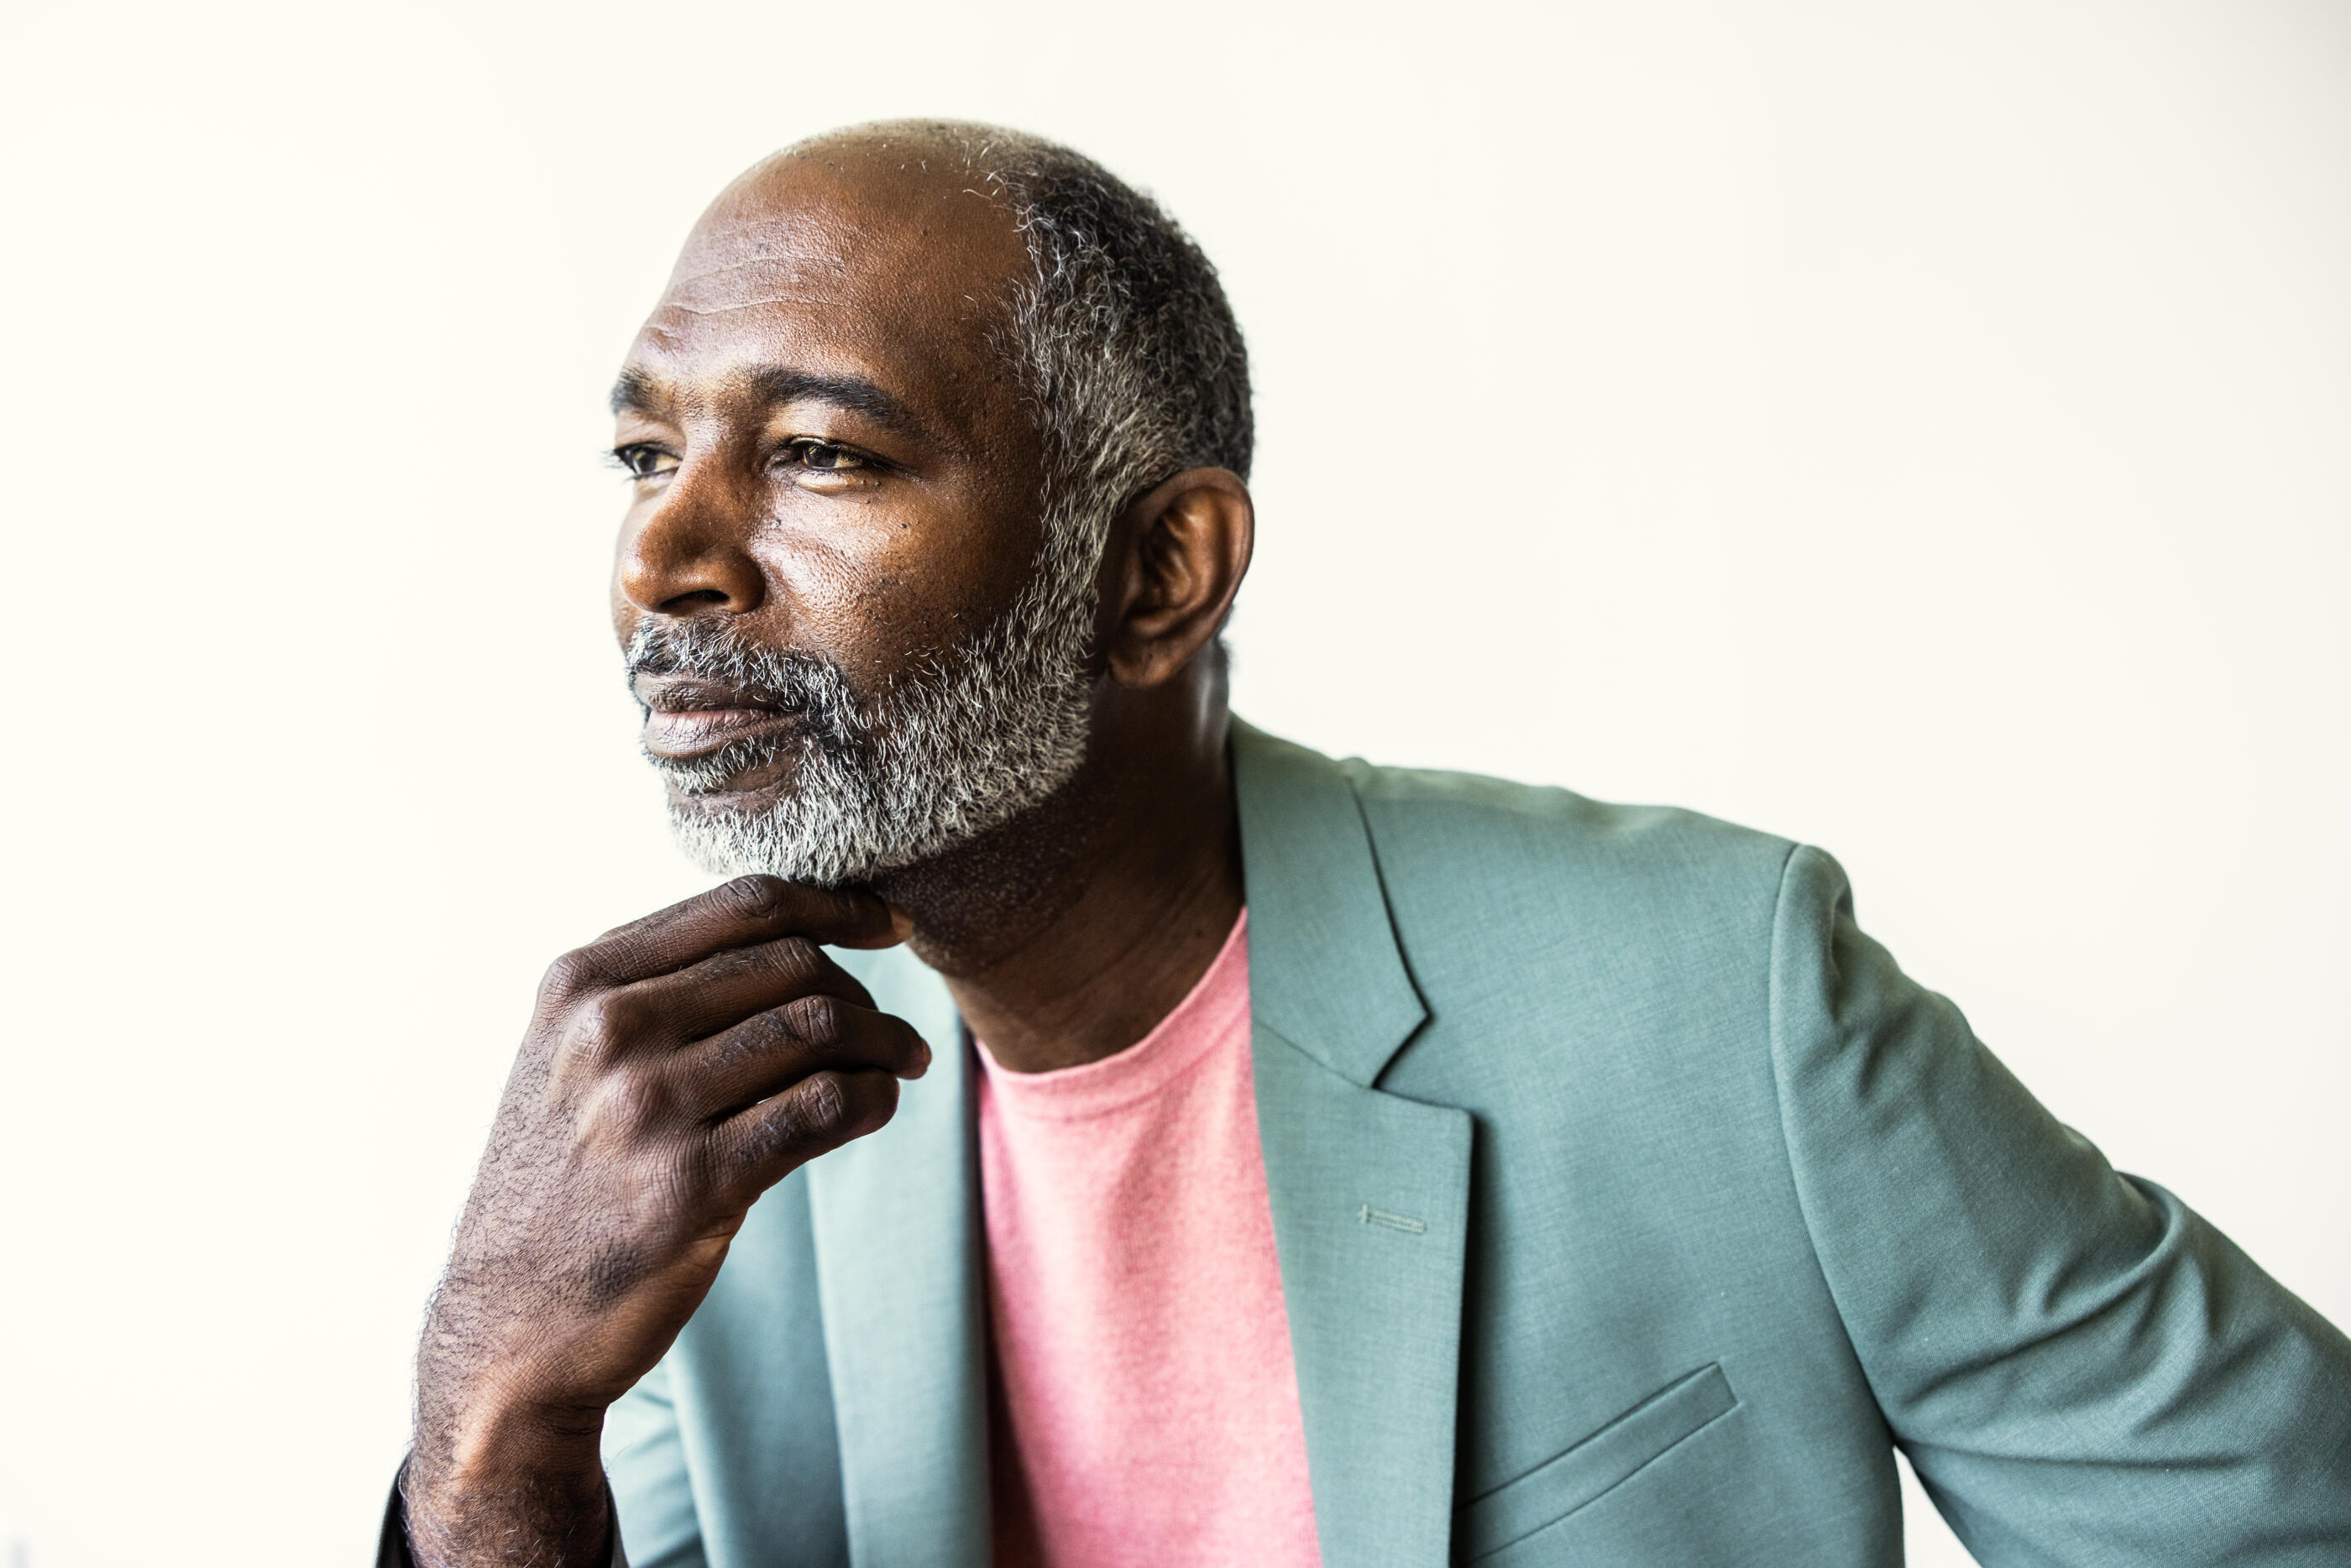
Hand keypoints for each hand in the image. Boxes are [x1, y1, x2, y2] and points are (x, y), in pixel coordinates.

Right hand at [404, 876, 922, 1565]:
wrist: (509, 1324)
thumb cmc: (563, 1182)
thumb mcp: (570, 1058)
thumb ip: (656, 990)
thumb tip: (801, 937)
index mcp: (582, 981)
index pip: (743, 906)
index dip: (836, 904)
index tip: (890, 924)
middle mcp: (609, 1030)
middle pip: (791, 964)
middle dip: (861, 991)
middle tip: (887, 1030)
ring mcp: (648, 1106)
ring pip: (818, 1029)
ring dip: (884, 1042)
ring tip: (903, 1063)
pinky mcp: (692, 1185)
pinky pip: (823, 1108)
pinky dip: (872, 1098)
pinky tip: (877, 1107)